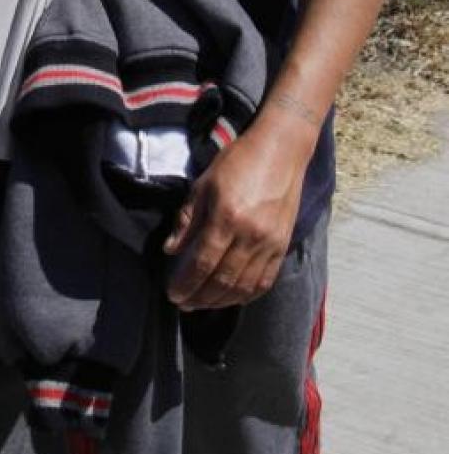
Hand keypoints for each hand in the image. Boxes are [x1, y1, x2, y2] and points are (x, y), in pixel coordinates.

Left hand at [163, 124, 309, 309]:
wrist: (281, 150)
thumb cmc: (238, 161)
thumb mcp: (204, 183)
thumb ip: (187, 218)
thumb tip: (170, 250)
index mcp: (226, 217)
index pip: (202, 263)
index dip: (185, 283)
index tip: (172, 293)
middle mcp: (250, 235)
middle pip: (222, 280)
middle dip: (199, 297)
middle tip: (183, 303)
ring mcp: (270, 243)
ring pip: (243, 287)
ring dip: (220, 301)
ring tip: (202, 304)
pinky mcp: (283, 246)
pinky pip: (264, 281)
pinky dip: (246, 295)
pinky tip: (231, 298)